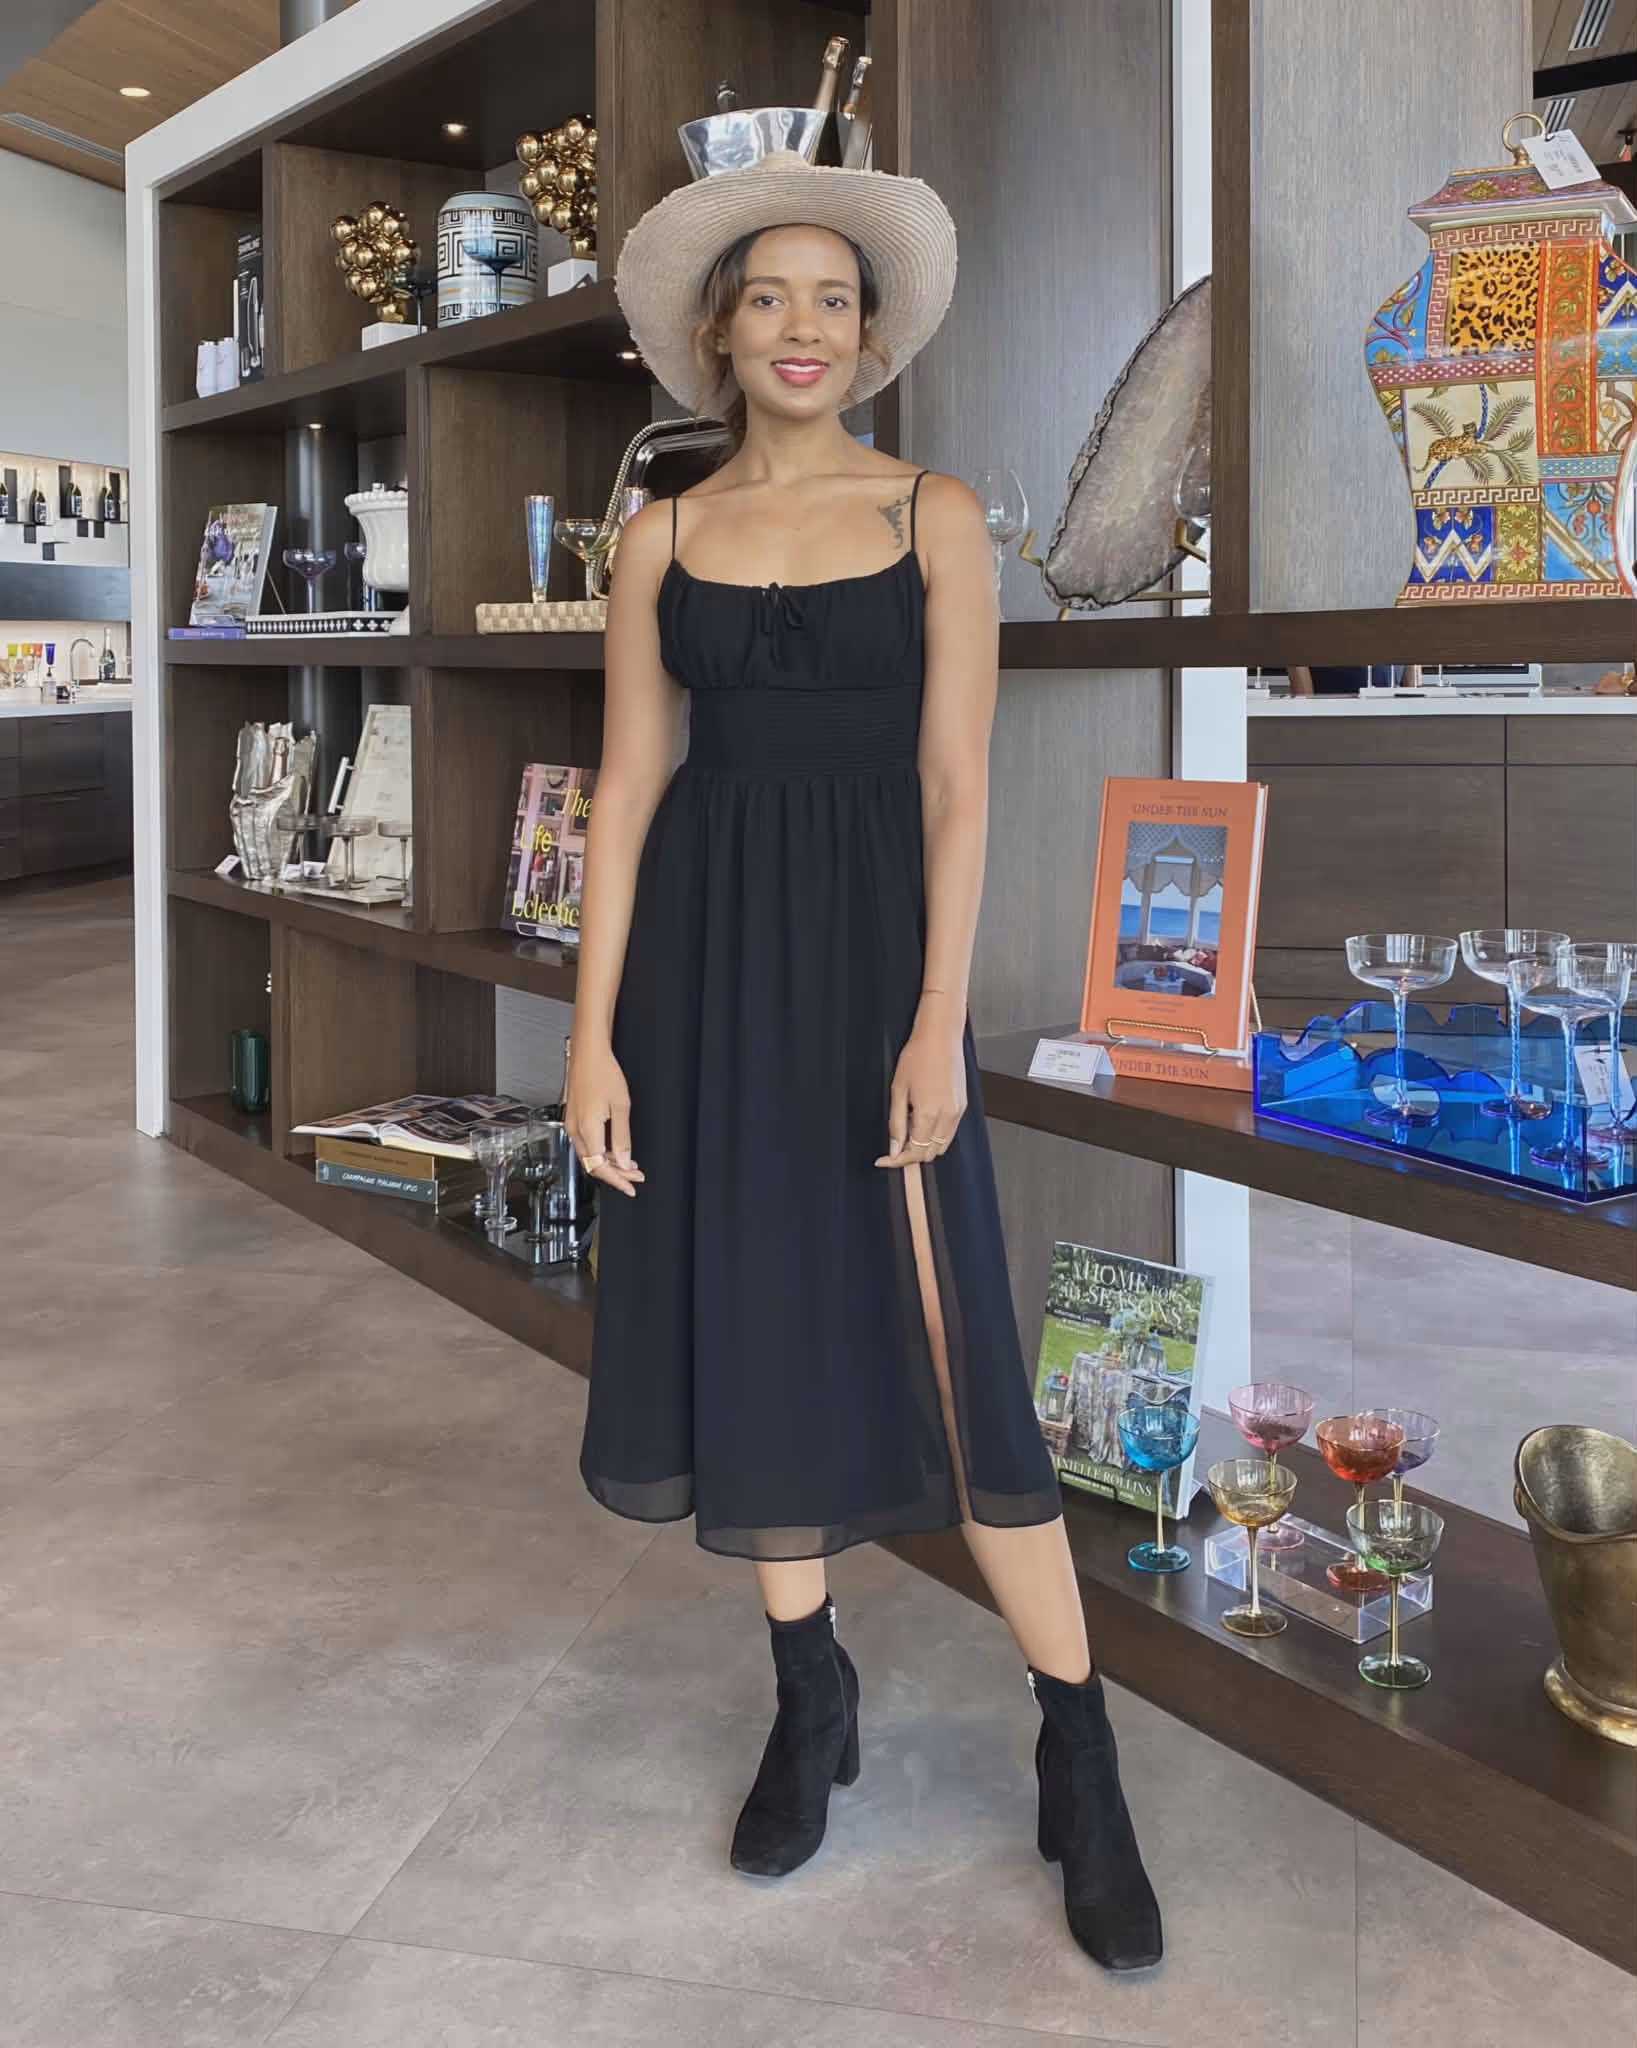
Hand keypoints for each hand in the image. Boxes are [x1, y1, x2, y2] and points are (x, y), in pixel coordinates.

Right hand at [565, 1039, 643, 1197]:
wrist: (588, 1053)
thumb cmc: (603, 1072)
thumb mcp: (621, 1107)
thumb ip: (622, 1138)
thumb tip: (625, 1162)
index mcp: (587, 1129)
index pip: (600, 1167)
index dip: (617, 1180)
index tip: (631, 1186)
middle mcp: (575, 1130)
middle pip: (593, 1165)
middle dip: (616, 1174)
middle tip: (635, 1176)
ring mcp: (572, 1125)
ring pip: (589, 1156)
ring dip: (609, 1164)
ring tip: (629, 1165)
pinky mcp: (573, 1119)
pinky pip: (586, 1144)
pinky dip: (601, 1152)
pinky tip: (615, 1150)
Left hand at [876, 1018, 966, 1167]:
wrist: (940, 1036)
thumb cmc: (918, 1056)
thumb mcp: (898, 1090)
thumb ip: (896, 1123)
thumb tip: (894, 1148)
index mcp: (928, 1114)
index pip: (913, 1152)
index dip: (897, 1161)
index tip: (884, 1160)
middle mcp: (947, 1117)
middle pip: (929, 1154)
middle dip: (910, 1155)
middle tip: (894, 1145)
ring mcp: (957, 1112)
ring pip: (941, 1146)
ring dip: (924, 1146)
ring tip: (909, 1127)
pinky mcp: (963, 1106)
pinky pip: (950, 1132)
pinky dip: (936, 1135)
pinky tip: (923, 1119)